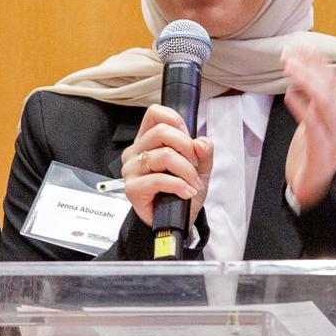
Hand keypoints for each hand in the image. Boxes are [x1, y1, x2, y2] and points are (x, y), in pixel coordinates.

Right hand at [119, 104, 214, 230]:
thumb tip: (200, 143)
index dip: (176, 121)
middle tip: (194, 165)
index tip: (189, 141)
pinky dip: (179, 185)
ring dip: (186, 171)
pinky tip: (186, 192)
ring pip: (163, 155)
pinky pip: (159, 179)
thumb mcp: (199, 167)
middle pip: (162, 131)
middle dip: (187, 148)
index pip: (155, 114)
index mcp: (148, 141)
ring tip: (192, 184)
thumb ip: (203, 151)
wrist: (176, 221)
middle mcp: (136, 152)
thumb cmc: (182, 192)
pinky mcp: (133, 189)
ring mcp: (132, 170)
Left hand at [281, 48, 335, 208]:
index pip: (332, 82)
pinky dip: (302, 109)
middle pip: (329, 90)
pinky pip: (314, 128)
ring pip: (324, 104)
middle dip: (311, 69)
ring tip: (289, 69)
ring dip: (306, 83)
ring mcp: (333, 140)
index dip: (318, 62)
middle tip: (289, 55)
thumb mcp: (313, 124)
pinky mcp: (322, 154)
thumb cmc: (311, 157)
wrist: (313, 193)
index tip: (302, 46)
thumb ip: (314, 102)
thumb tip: (314, 74)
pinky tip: (289, 95)